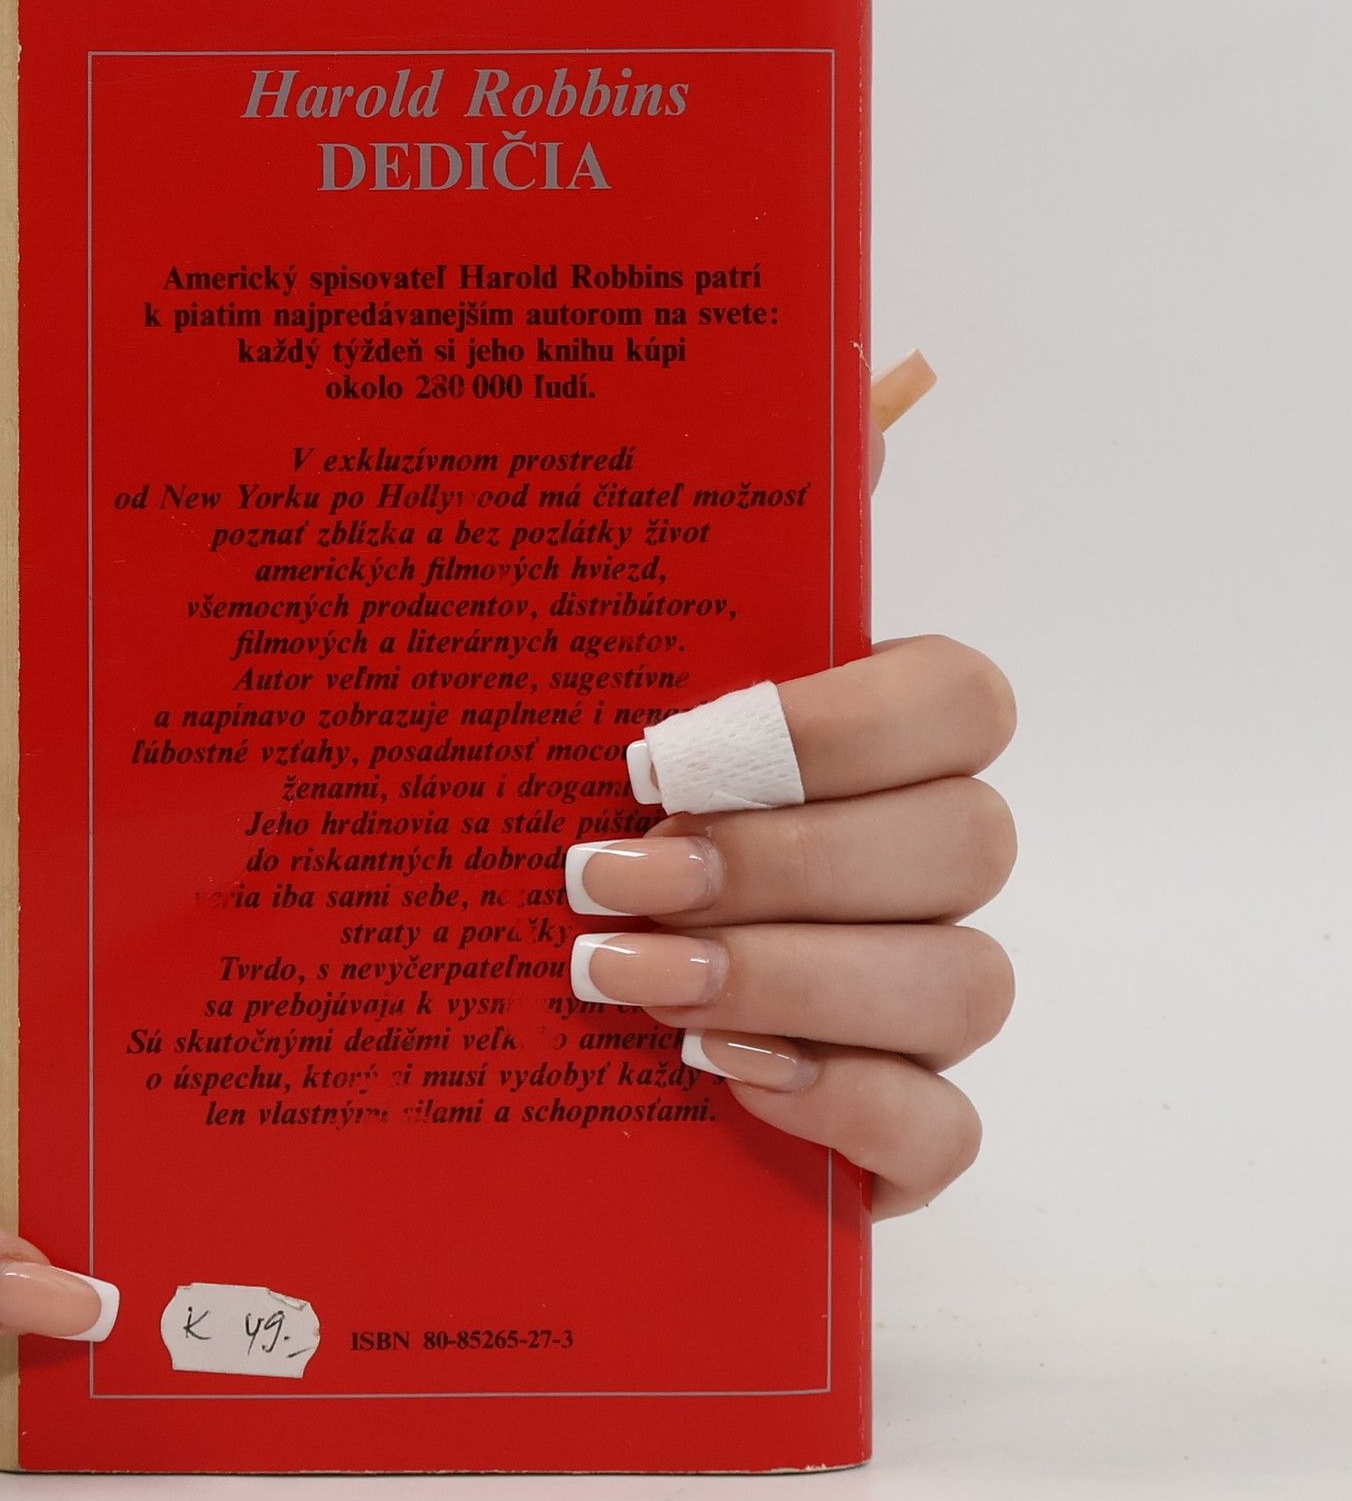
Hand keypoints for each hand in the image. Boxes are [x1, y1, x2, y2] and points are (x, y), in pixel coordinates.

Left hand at [563, 418, 1017, 1216]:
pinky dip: (842, 1107)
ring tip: (619, 977)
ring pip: (964, 984)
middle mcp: (932, 859)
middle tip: (608, 872)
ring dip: (786, 978)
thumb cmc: (594, 801)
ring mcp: (928, 997)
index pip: (963, 699)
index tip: (660, 751)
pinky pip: (944, 1127)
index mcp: (882, 740)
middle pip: (963, 845)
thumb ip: (763, 523)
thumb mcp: (632, 653)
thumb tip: (891, 374)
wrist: (537, 986)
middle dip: (778, 863)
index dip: (832, 727)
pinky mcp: (904, 1124)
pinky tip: (720, 1075)